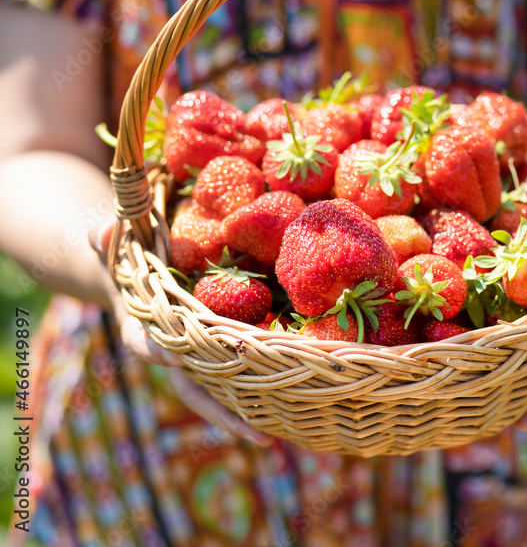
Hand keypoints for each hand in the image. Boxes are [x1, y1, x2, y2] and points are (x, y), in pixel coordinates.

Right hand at [90, 216, 272, 446]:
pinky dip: (257, 389)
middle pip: (194, 389)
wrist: (135, 279)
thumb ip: (104, 239)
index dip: (159, 351)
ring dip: (243, 414)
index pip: (148, 344)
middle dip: (222, 412)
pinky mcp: (216, 355)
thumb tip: (99, 229)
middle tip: (256, 433)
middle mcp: (170, 355)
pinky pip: (236, 374)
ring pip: (218, 392)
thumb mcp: (114, 248)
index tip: (174, 357)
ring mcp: (195, 360)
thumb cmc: (128, 262)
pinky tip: (288, 407)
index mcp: (141, 331)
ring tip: (272, 436)